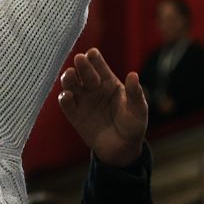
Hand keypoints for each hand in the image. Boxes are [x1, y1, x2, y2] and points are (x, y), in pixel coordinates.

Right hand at [57, 48, 147, 166]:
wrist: (123, 149)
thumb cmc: (133, 125)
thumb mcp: (138, 110)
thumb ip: (135, 94)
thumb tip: (133, 75)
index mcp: (108, 82)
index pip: (99, 65)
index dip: (95, 58)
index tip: (92, 53)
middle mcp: (93, 88)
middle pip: (84, 72)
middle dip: (81, 65)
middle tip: (79, 59)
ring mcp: (83, 100)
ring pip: (71, 84)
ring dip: (68, 78)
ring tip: (70, 74)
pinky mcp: (74, 115)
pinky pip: (66, 104)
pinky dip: (65, 98)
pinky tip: (68, 95)